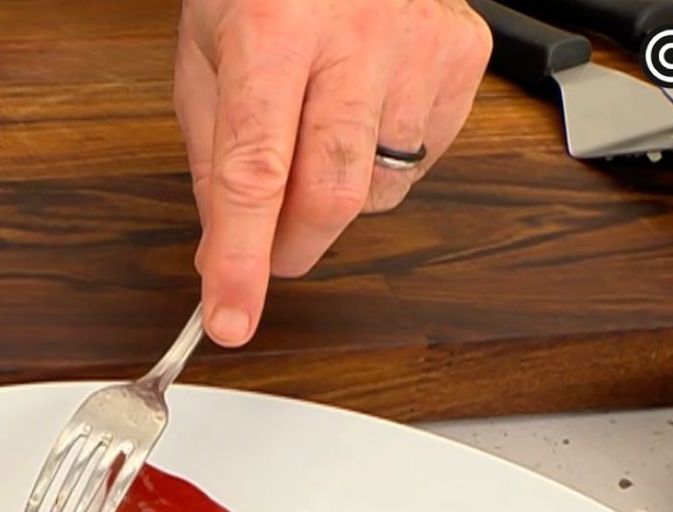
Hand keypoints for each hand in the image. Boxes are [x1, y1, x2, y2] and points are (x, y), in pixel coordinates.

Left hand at [175, 0, 490, 346]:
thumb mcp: (207, 55)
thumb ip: (214, 157)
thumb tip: (221, 253)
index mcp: (274, 28)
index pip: (256, 172)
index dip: (241, 260)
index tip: (230, 320)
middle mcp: (357, 34)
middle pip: (332, 194)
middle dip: (290, 250)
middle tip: (265, 253)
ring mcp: (421, 45)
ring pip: (379, 188)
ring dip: (335, 199)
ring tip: (315, 136)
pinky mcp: (465, 57)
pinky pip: (420, 162)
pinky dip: (381, 165)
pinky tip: (363, 113)